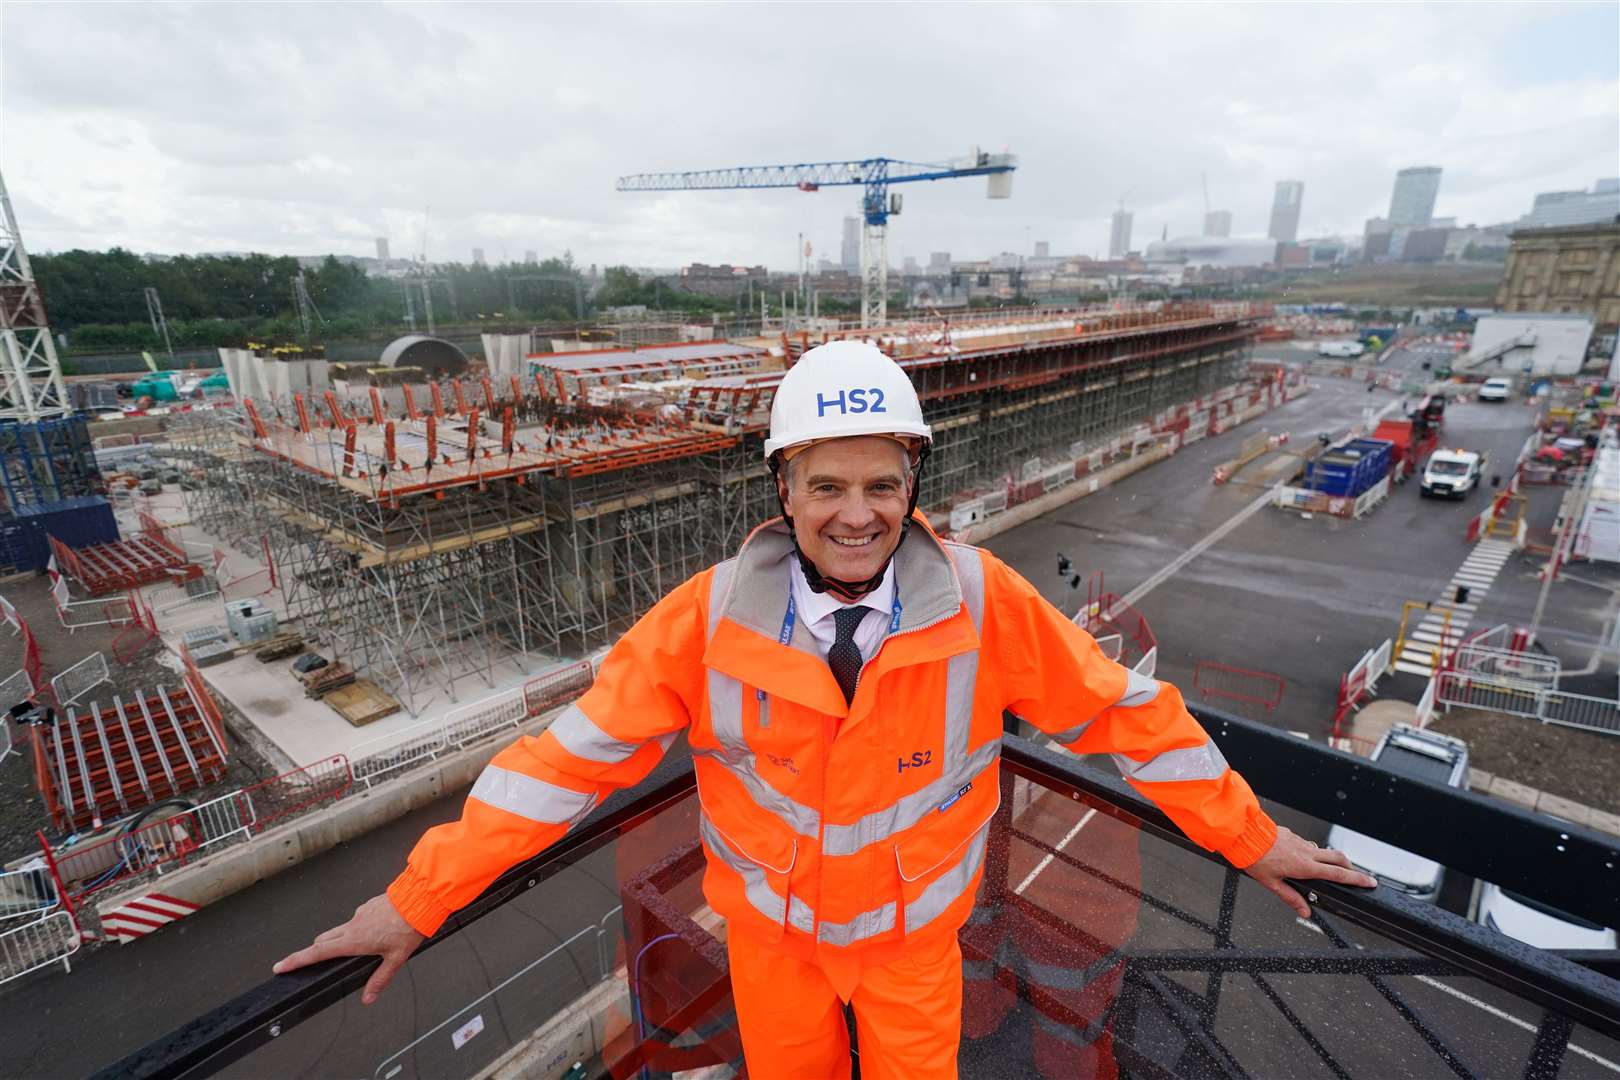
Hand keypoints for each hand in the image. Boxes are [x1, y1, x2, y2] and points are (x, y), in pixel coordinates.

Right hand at [272, 894, 425, 1004]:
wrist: (420, 899)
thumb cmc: (408, 927)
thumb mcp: (396, 959)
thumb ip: (380, 979)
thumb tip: (368, 997)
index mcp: (355, 940)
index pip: (318, 952)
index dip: (297, 960)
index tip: (281, 966)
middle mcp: (353, 925)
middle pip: (323, 940)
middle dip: (314, 951)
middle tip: (308, 961)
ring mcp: (359, 914)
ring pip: (340, 929)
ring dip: (339, 939)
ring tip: (355, 949)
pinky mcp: (368, 906)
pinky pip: (357, 919)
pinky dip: (358, 928)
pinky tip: (375, 932)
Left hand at [1244, 825, 1376, 917]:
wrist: (1243, 835)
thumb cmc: (1255, 858)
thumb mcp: (1272, 884)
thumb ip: (1291, 897)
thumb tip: (1304, 911)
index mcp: (1304, 866)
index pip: (1337, 874)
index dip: (1356, 879)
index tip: (1370, 881)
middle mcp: (1305, 852)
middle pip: (1338, 858)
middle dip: (1351, 867)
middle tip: (1356, 875)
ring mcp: (1300, 842)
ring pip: (1322, 850)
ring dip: (1329, 859)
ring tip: (1325, 870)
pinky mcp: (1292, 835)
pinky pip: (1307, 844)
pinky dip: (1311, 852)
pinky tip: (1300, 858)